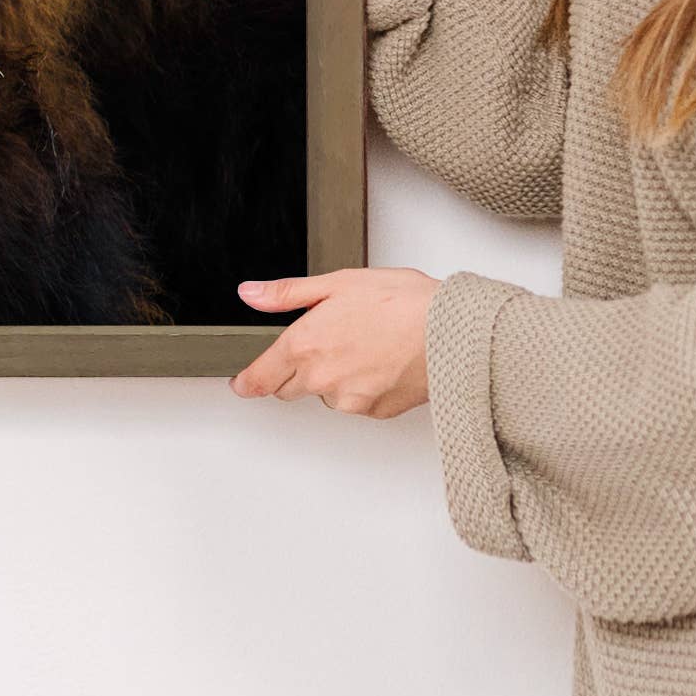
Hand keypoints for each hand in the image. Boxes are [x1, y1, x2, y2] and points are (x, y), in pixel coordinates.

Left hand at [230, 266, 435, 416]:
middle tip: (323, 345)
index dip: (247, 382)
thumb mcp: (337, 283)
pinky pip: (358, 403)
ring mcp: (351, 400)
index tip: (242, 384)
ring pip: (326, 396)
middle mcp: (323, 380)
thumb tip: (250, 294)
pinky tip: (381, 362)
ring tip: (363, 346)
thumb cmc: (402, 302)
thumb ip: (286, 294)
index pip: (260, 379)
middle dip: (295, 372)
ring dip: (333, 379)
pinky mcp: (377, 412)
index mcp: (304, 346)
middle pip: (290, 388)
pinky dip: (362, 387)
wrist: (453, 331)